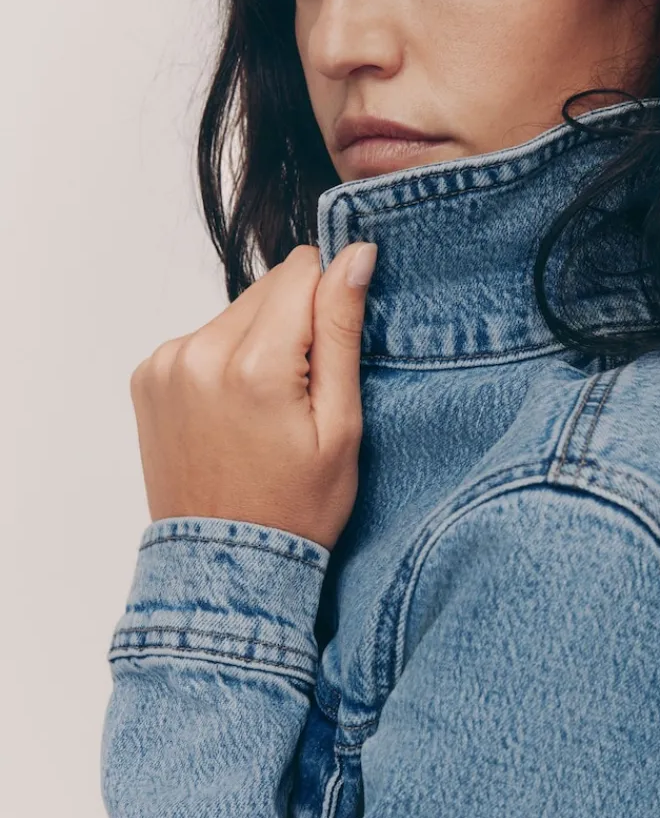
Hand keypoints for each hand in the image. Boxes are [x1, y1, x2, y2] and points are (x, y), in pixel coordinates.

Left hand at [129, 241, 377, 551]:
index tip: (333, 349)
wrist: (228, 562)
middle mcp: (198, 352)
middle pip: (269, 287)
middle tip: (303, 391)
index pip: (302, 269)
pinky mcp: (148, 375)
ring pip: (236, 311)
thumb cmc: (296, 507)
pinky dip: (226, 359)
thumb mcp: (341, 425)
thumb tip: (354, 255)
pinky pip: (204, 338)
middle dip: (295, 323)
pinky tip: (237, 410)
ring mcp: (165, 363)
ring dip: (260, 340)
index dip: (330, 298)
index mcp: (253, 365)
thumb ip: (342, 330)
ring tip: (268, 407)